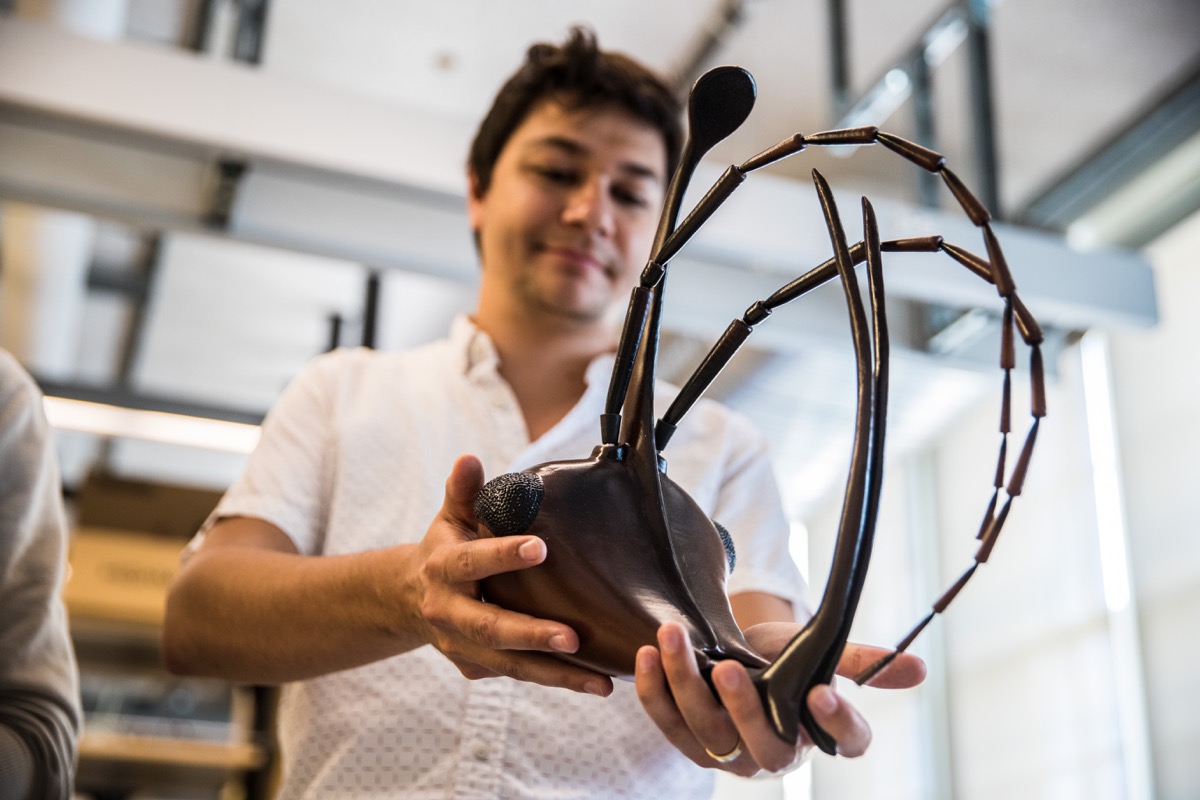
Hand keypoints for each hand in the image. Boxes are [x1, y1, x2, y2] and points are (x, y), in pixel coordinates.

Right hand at [405, 454, 612, 696]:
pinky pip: (517, 675)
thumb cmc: (445, 546)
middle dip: (532, 635)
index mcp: (443, 568)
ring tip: (601, 682)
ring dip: (555, 675)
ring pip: (510, 666)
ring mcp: (461, 646)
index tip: (541, 548)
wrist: (407, 597)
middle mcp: (448, 613)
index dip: (504, 555)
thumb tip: (469, 458)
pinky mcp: (475, 668)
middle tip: (573, 637)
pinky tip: (594, 681)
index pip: (474, 562)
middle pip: (491, 629)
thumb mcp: (450, 515)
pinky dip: (553, 680)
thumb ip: (463, 490)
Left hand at [634, 621, 925, 775]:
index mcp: (820, 735)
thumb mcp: (819, 656)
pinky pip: (667, 722)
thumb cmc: (785, 664)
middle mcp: (777, 753)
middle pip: (764, 745)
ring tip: (673, 638)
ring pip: (706, 730)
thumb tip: (919, 670)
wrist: (740, 661)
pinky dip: (653, 690)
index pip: (846, 740)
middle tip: (728, 669)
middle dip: (742, 709)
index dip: (837, 722)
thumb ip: (858, 661)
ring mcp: (730, 752)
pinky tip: (647, 654)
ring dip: (685, 685)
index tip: (822, 693)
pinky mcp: (689, 741)